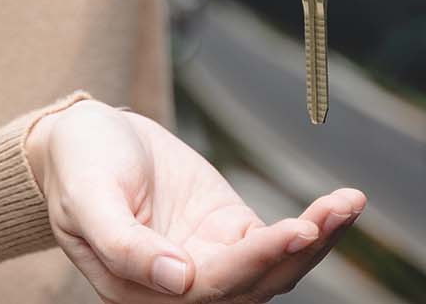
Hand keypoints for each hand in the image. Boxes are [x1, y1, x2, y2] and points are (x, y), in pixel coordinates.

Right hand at [25, 101, 366, 302]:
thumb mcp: (89, 199)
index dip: (255, 263)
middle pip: (254, 283)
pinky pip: (278, 240)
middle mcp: (182, 287)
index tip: (295, 231)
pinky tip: (342, 204)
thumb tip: (179, 280)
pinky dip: (314, 226)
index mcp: (141, 292)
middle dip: (299, 251)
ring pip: (274, 268)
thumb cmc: (77, 166)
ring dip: (316, 241)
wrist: (81, 138)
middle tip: (336, 212)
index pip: (209, 287)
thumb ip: (125, 246)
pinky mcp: (231, 233)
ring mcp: (210, 261)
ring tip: (349, 204)